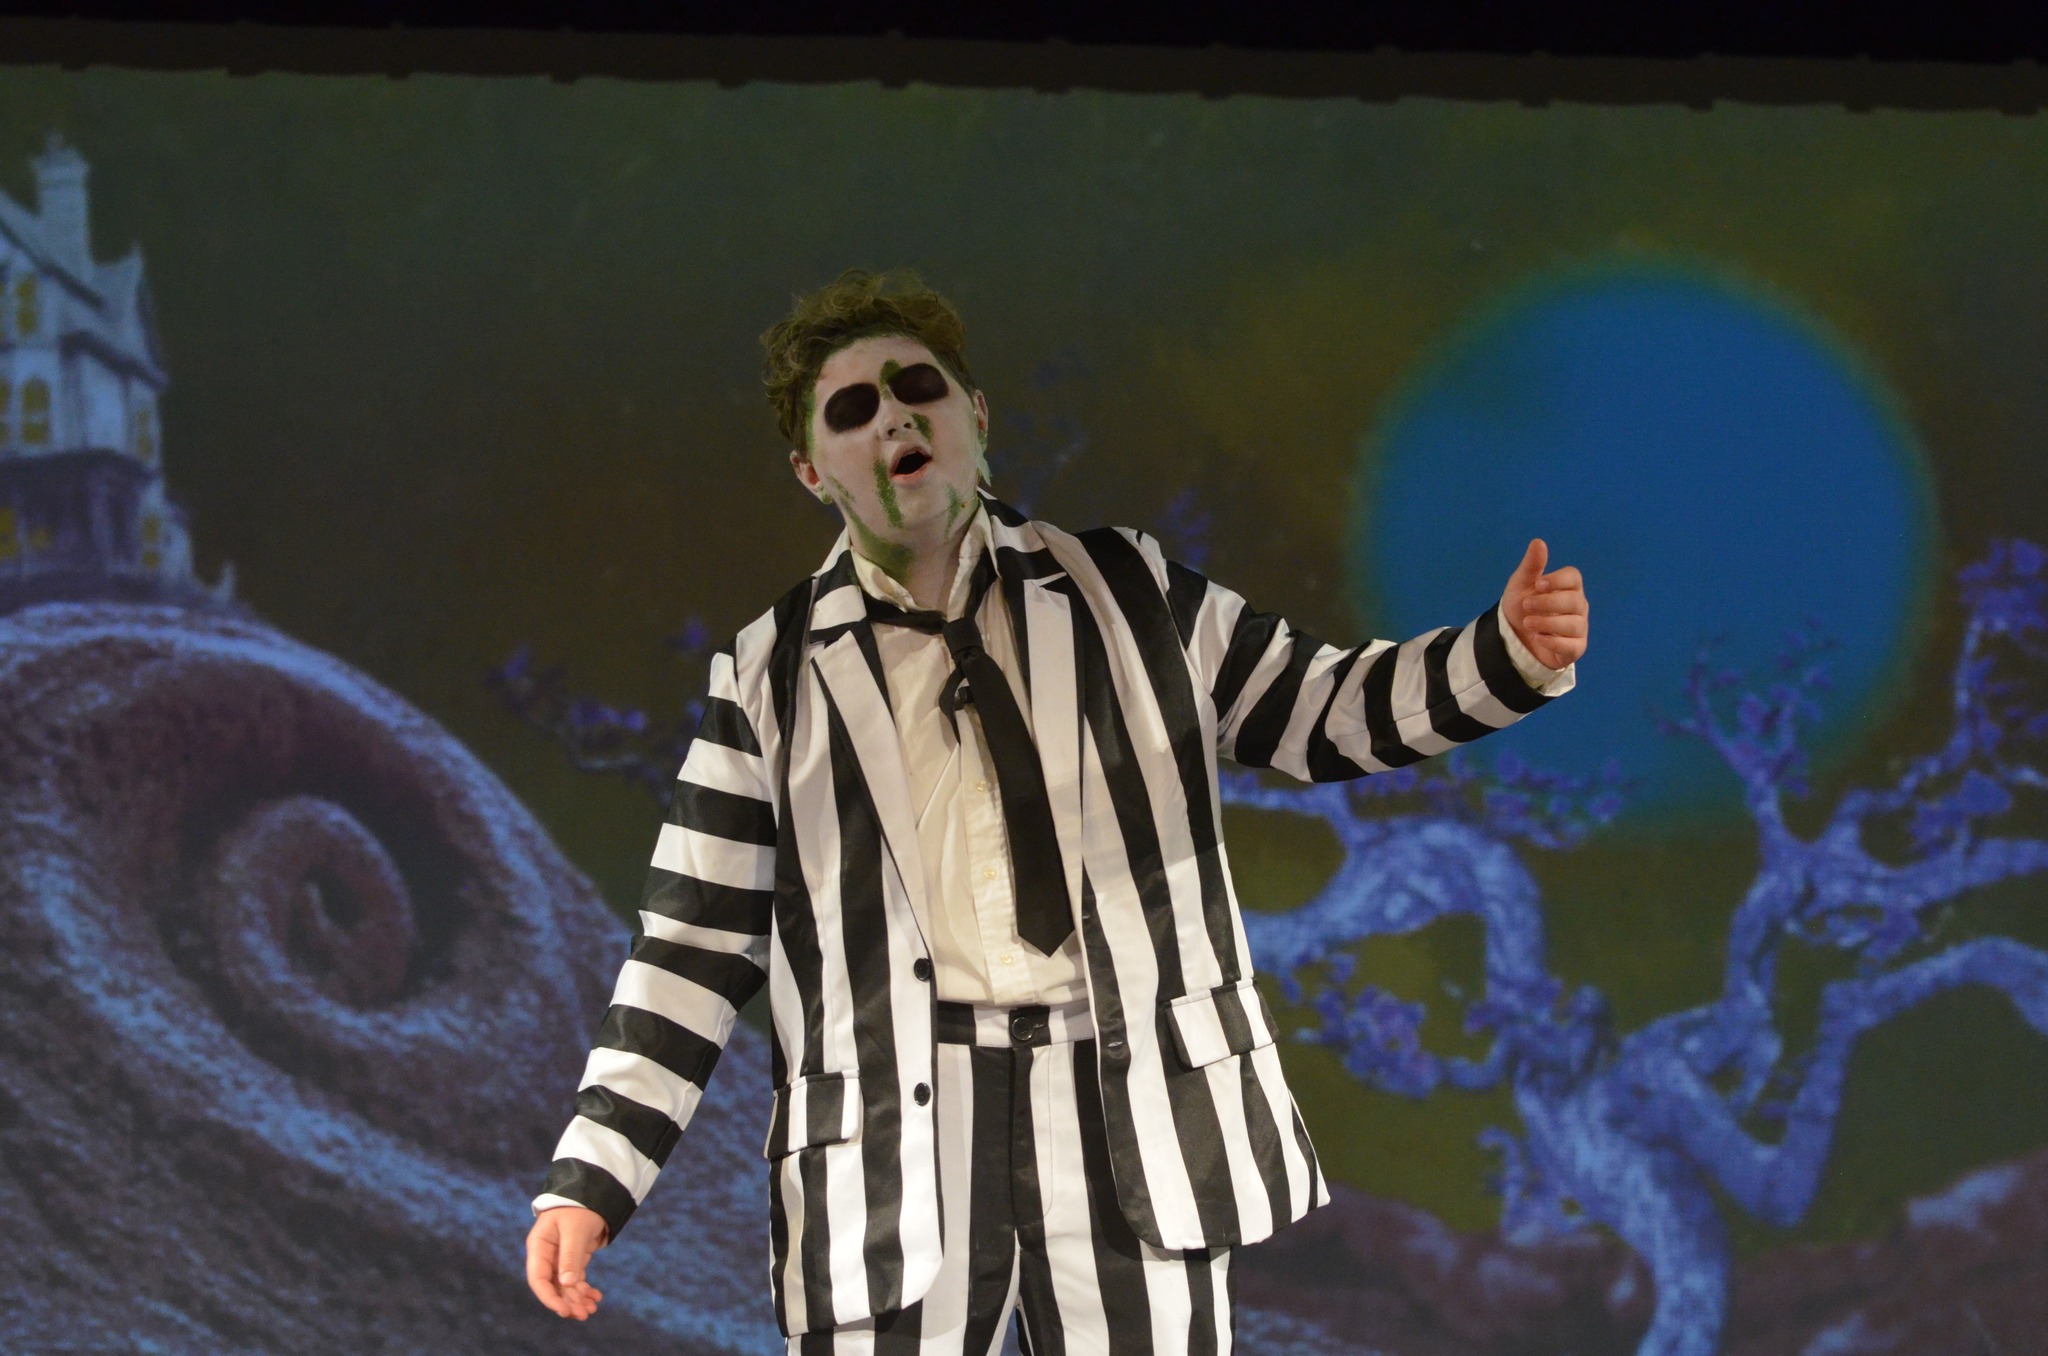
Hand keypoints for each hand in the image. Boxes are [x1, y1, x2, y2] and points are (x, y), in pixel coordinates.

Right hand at [526, 1205, 608, 1320]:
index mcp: (539, 1246)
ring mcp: (559, 1258)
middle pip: (552, 1286)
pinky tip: (596, 1297)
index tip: (564, 1311)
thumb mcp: (575, 1230)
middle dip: (567, 1302)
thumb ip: (570, 1256)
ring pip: (565, 1286)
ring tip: (592, 1309)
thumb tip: (567, 1284)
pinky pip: (576, 1279)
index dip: (549, 1298)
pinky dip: (585, 1289)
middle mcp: (546, 1255)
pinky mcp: (572, 1259)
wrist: (593, 1193)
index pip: (538, 1279)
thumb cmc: (579, 1207)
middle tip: (584, 1315)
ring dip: (577, 1299)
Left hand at [1501, 538, 1587, 669]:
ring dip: (1548, 623)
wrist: (1514, 636)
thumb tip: (1538, 542)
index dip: (1558, 580)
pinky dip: (1554, 642)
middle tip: (1526, 605)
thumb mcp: (1521, 584)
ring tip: (1528, 623)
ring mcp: (1579, 627)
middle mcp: (1578, 606)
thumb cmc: (1522, 605)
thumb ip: (1532, 565)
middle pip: (1574, 601)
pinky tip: (1538, 638)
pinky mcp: (1576, 648)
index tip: (1538, 584)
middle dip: (1548, 603)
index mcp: (1568, 587)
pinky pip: (1572, 646)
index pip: (1573, 578)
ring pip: (1573, 624)